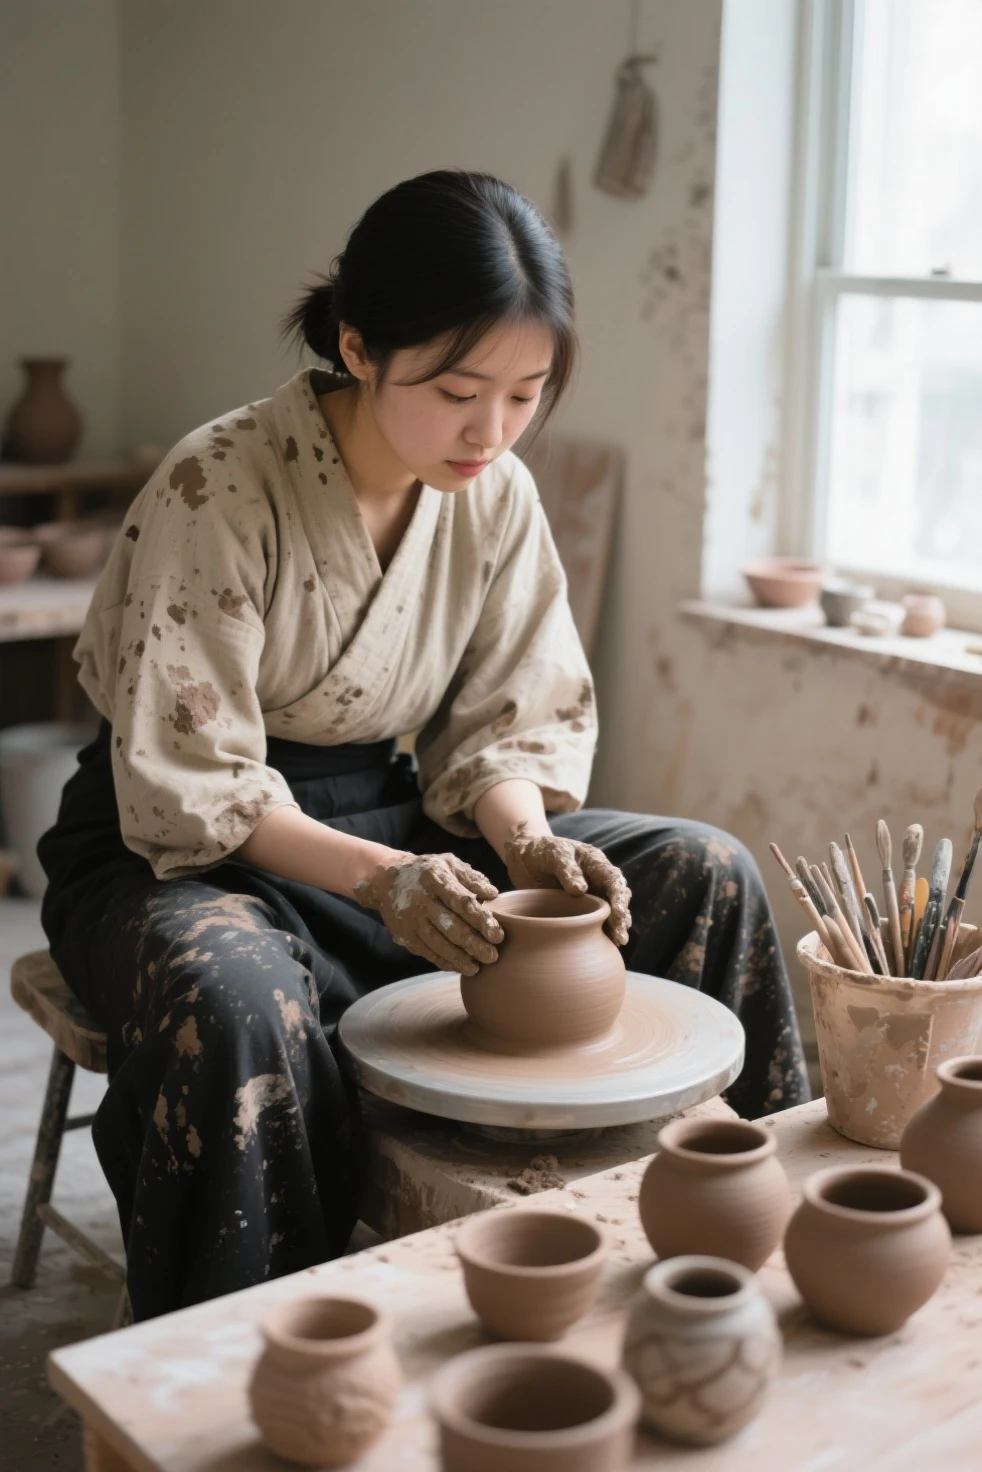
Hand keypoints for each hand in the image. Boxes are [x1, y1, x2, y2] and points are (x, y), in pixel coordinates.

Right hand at [354, 852, 504, 975]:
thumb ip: (472, 878)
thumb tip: (493, 894)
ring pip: (438, 943)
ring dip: (459, 958)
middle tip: (492, 957)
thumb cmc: (427, 871)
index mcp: (435, 878)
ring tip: (476, 969)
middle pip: (451, 926)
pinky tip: (458, 967)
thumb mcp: (448, 863)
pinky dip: (443, 961)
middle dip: (474, 944)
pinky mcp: (404, 935)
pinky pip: (426, 951)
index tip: (498, 935)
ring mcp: (410, 919)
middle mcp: (421, 899)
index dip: (481, 920)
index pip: (462, 902)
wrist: (386, 878)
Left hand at [502, 829, 631, 945]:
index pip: (613, 879)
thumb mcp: (552, 853)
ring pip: (610, 913)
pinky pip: (594, 923)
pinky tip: (606, 946)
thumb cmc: (540, 851)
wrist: (523, 858)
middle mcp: (598, 881)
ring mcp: (590, 897)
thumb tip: (581, 890)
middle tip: (620, 936)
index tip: (617, 912)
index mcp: (595, 863)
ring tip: (618, 943)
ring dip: (615, 927)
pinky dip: (602, 934)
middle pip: (617, 899)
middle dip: (621, 917)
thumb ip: (566, 868)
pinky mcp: (579, 911)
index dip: (618, 896)